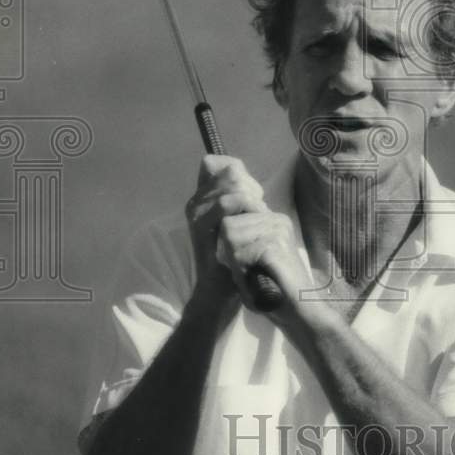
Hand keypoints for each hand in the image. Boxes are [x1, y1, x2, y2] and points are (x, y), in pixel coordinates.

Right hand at [185, 155, 266, 306]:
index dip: (238, 171)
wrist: (220, 290)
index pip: (217, 163)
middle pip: (229, 172)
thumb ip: (241, 200)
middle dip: (250, 186)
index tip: (251, 193)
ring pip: (230, 185)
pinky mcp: (200, 227)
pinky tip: (254, 221)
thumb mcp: (240, 222)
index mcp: (203, 198)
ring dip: (250, 198)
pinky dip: (245, 208)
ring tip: (257, 218)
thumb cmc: (235, 256)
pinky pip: (224, 203)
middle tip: (258, 210)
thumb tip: (249, 180)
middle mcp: (196, 202)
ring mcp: (196, 214)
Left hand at [216, 204, 312, 320]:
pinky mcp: (274, 244)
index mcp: (272, 219)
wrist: (299, 310)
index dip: (228, 240)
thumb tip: (218, 228)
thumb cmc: (273, 288)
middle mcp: (276, 219)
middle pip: (228, 225)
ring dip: (235, 262)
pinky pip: (238, 254)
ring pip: (230, 237)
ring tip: (254, 275)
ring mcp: (277, 230)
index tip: (243, 260)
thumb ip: (237, 240)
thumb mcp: (252, 257)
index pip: (231, 215)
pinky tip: (256, 280)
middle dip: (229, 250)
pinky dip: (241, 271)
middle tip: (249, 270)